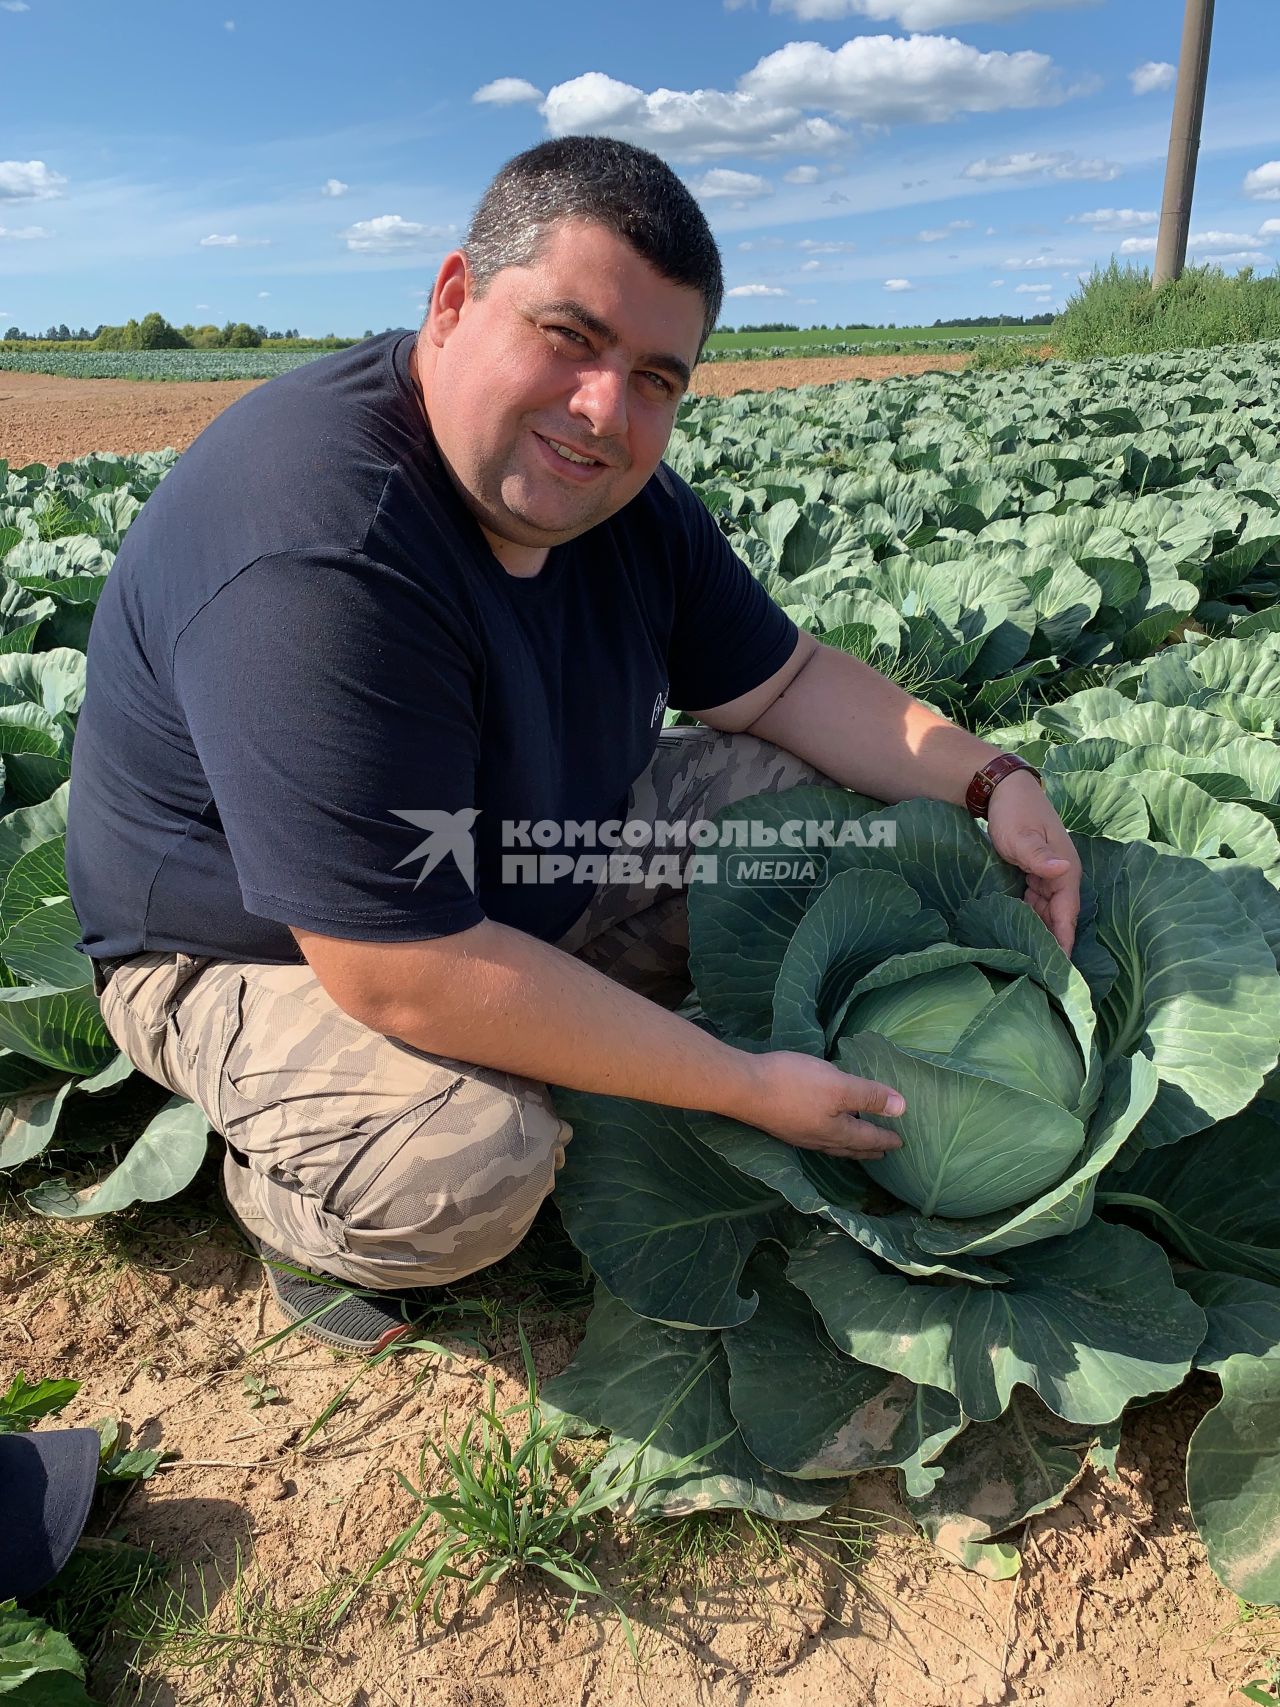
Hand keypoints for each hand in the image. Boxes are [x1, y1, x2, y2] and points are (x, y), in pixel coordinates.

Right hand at [735, 1049, 904, 1159]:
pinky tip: (822, 1126)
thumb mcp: (838, 1085)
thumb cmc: (794, 1084)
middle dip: (867, 1149)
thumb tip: (902, 1109)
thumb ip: (869, 1096)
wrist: (744, 1087)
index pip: (867, 1137)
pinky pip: (816, 1137)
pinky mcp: (783, 1124)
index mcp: (835, 1131)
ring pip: (831, 1144)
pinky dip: (829, 1136)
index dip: (885, 1138)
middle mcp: (818, 1138)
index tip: (900, 1144)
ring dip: (848, 1145)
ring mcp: (798, 1134)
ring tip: (856, 1143)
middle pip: (849, 1147)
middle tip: (882, 1153)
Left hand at [985, 769, 1081, 956]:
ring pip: (1047, 913)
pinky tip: (1020, 936)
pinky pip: (1035, 904)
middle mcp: (1061, 876)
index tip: (1063, 968)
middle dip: (1054, 943)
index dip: (1065, 940)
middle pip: (1059, 918)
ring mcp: (1048, 876)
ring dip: (1041, 933)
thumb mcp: (1022, 836)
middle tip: (1046, 975)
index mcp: (1065, 870)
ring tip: (1033, 963)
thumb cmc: (1014, 813)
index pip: (1068, 914)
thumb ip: (1038, 857)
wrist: (1004, 791)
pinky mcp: (1033, 875)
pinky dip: (1030, 919)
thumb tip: (1062, 871)